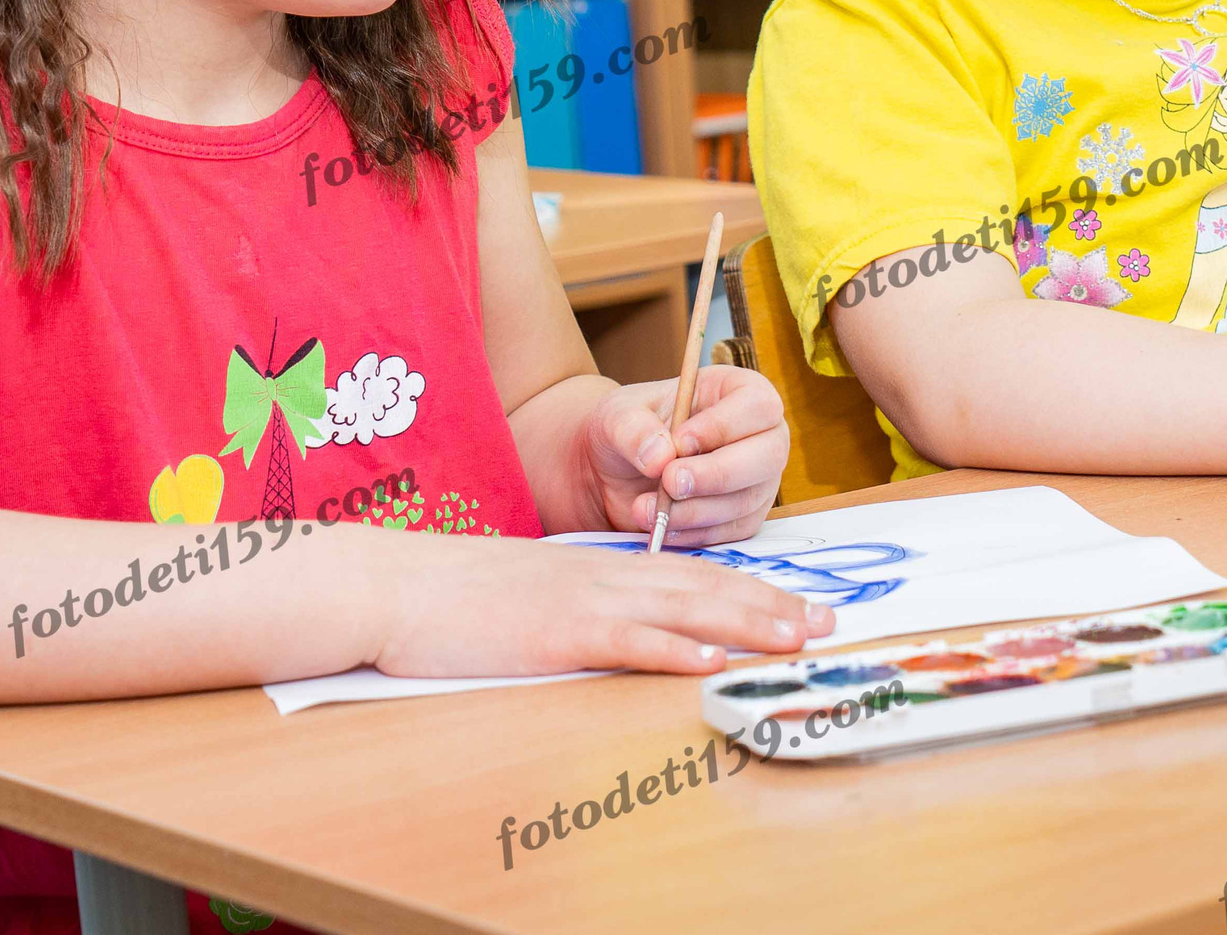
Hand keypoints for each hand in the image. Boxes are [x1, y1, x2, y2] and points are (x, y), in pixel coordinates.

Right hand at [372, 532, 833, 678]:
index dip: (753, 589)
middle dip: (772, 605)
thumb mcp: (534, 592)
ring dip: (746, 622)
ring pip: (684, 608)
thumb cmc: (458, 597)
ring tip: (797, 637)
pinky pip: (628, 640)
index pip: (694, 575)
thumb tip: (624, 626)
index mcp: (601, 569)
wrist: (398, 585)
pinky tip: (712, 656)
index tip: (799, 605)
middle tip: (828, 622)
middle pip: (706, 587)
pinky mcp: (559, 634)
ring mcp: (584, 603)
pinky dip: (674, 648)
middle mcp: (605, 578)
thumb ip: (583, 605)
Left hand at [585, 366, 787, 545]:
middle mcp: (760, 435)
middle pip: (769, 455)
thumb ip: (633, 428)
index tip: (680, 441)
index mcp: (738, 392)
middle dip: (717, 474)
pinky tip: (662, 527)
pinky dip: (695, 533)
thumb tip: (658, 456)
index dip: (724, 425)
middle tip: (670, 482)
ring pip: (747, 500)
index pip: (758, 405)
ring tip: (645, 508)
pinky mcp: (744, 517)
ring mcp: (758, 479)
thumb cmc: (629, 428)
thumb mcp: (617, 415)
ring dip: (696, 510)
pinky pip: (733, 532)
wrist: (619, 472)